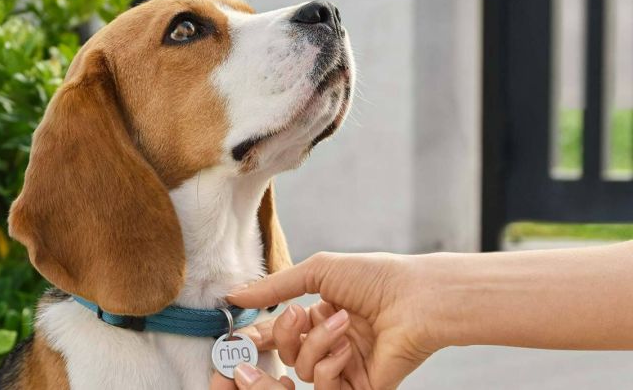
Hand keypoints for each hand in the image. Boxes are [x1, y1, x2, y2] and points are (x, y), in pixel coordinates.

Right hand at [225, 252, 437, 388]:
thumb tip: (235, 294)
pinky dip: (330, 366)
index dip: (259, 334)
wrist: (416, 298)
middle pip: (286, 353)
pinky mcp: (359, 387)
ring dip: (317, 344)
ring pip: (303, 370)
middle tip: (299, 315)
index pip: (280, 331)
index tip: (238, 334)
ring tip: (343, 323)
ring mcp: (346, 366)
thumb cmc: (375, 278)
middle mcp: (332, 342)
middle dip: (285, 335)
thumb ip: (275, 287)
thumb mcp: (318, 272)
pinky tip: (348, 348)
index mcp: (323, 316)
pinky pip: (325, 387)